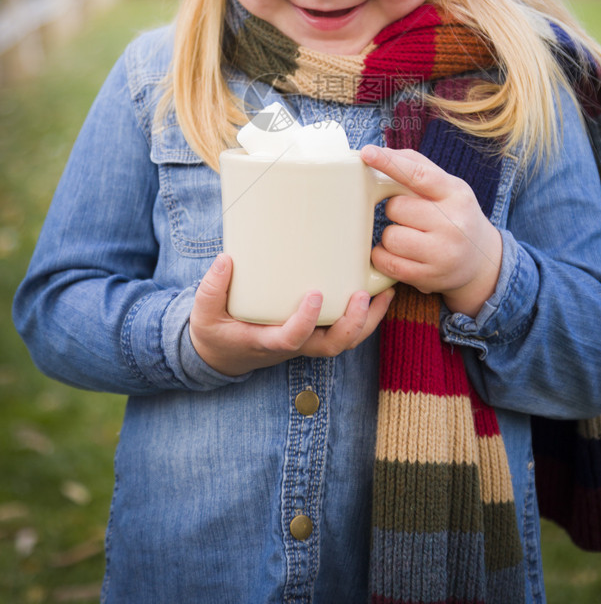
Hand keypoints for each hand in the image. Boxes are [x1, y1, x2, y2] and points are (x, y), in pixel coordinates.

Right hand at [189, 254, 394, 375]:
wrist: (223, 353)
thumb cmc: (215, 330)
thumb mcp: (203, 313)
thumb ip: (211, 288)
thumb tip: (226, 259)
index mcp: (266, 342)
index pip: (292, 339)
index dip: (307, 322)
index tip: (315, 295)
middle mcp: (293, 345)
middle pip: (332, 346)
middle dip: (351, 324)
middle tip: (362, 295)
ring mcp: (307, 340)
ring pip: (345, 341)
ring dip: (368, 320)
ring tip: (385, 292)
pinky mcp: (315, 331)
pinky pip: (347, 330)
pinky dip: (366, 315)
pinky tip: (379, 291)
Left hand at [361, 145, 501, 317]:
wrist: (482, 262)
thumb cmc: (455, 215)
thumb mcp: (447, 186)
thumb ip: (415, 166)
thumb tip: (378, 153)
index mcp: (456, 194)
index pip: (418, 175)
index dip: (390, 163)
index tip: (368, 154)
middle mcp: (453, 224)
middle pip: (397, 208)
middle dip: (395, 211)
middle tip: (411, 217)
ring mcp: (442, 253)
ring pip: (390, 237)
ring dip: (390, 236)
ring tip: (408, 237)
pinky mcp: (429, 277)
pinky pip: (387, 262)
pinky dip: (384, 256)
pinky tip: (399, 253)